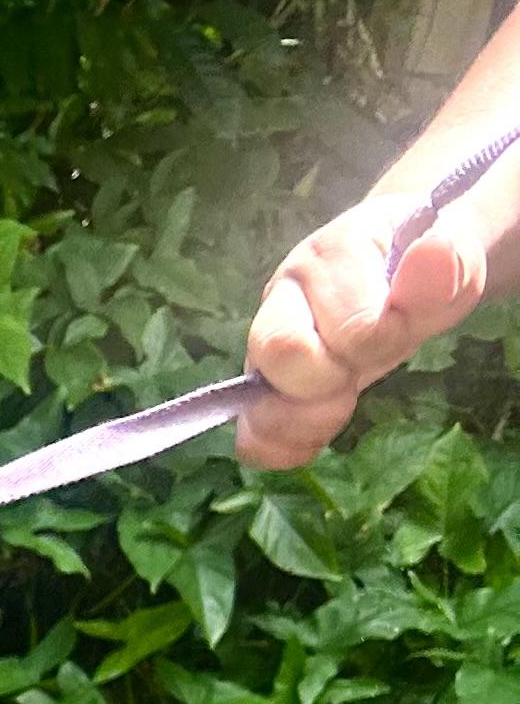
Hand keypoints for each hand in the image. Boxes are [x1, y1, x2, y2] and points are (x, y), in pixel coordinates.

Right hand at [240, 197, 490, 467]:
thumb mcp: (454, 258)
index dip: (384, 340)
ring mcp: (265, 342)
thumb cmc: (424, 267)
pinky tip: (317, 436)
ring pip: (255, 403)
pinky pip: (251, 435)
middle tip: (360, 371)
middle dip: (330, 380)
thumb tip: (432, 254)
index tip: (405, 326)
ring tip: (341, 404)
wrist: (404, 271)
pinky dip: (282, 448)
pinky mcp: (261, 384)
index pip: (349, 324)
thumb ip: (444, 263)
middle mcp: (284, 293)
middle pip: (279, 352)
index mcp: (333, 255)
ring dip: (304, 421)